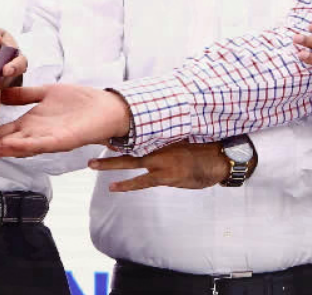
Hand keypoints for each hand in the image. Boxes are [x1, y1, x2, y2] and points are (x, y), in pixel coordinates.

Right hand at [0, 84, 131, 168]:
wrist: (108, 107)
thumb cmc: (79, 102)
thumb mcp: (44, 94)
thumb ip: (22, 95)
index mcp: (28, 125)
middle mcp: (34, 135)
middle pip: (2, 145)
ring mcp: (47, 140)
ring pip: (17, 147)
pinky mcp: (62, 140)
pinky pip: (40, 144)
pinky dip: (24, 145)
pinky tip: (10, 145)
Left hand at [88, 141, 228, 190]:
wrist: (222, 158)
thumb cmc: (207, 146)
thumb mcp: (188, 133)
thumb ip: (170, 132)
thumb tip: (158, 127)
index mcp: (164, 133)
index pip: (136, 130)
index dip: (118, 128)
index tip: (102, 124)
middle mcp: (160, 144)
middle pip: (128, 143)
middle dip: (108, 142)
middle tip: (89, 140)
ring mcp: (162, 161)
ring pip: (130, 161)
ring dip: (110, 163)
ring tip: (92, 164)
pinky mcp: (166, 176)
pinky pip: (142, 181)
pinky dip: (127, 184)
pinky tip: (114, 187)